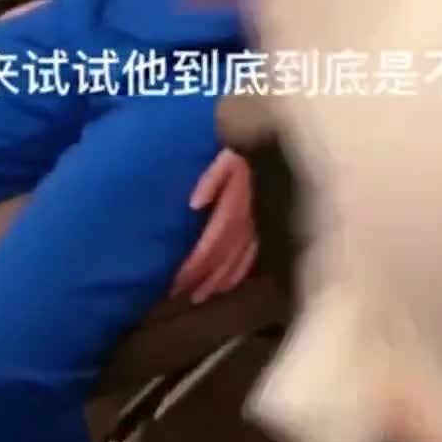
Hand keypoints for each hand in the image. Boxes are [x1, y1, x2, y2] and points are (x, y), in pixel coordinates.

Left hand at [170, 149, 257, 304]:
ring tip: (197, 296)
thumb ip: (210, 179)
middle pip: (224, 256)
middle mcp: (250, 220)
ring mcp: (260, 226)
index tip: (175, 279)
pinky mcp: (266, 228)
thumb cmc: (237, 150)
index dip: (194, 263)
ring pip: (238, 262)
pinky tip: (223, 286)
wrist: (267, 144)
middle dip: (201, 277)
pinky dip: (237, 275)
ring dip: (217, 281)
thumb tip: (194, 204)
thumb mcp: (224, 157)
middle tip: (178, 293)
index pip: (213, 242)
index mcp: (237, 203)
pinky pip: (252, 258)